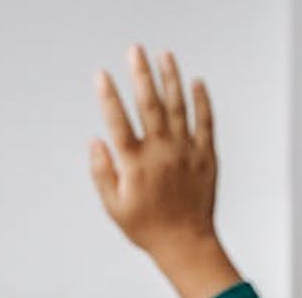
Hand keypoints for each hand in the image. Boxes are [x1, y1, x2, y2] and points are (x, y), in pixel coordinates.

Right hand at [90, 46, 239, 297]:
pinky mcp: (205, 155)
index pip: (118, 122)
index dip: (108, 97)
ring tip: (164, 56)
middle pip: (150, 105)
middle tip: (135, 51)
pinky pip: (205, 122)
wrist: (186, 242)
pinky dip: (201, 100)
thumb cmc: (146, 227)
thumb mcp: (113, 205)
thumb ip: (102, 172)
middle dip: (140, 75)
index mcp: (135, 164)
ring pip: (178, 106)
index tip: (101, 75)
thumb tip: (95, 142)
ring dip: (170, 78)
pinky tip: (196, 82)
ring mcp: (186, 151)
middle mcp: (161, 152)